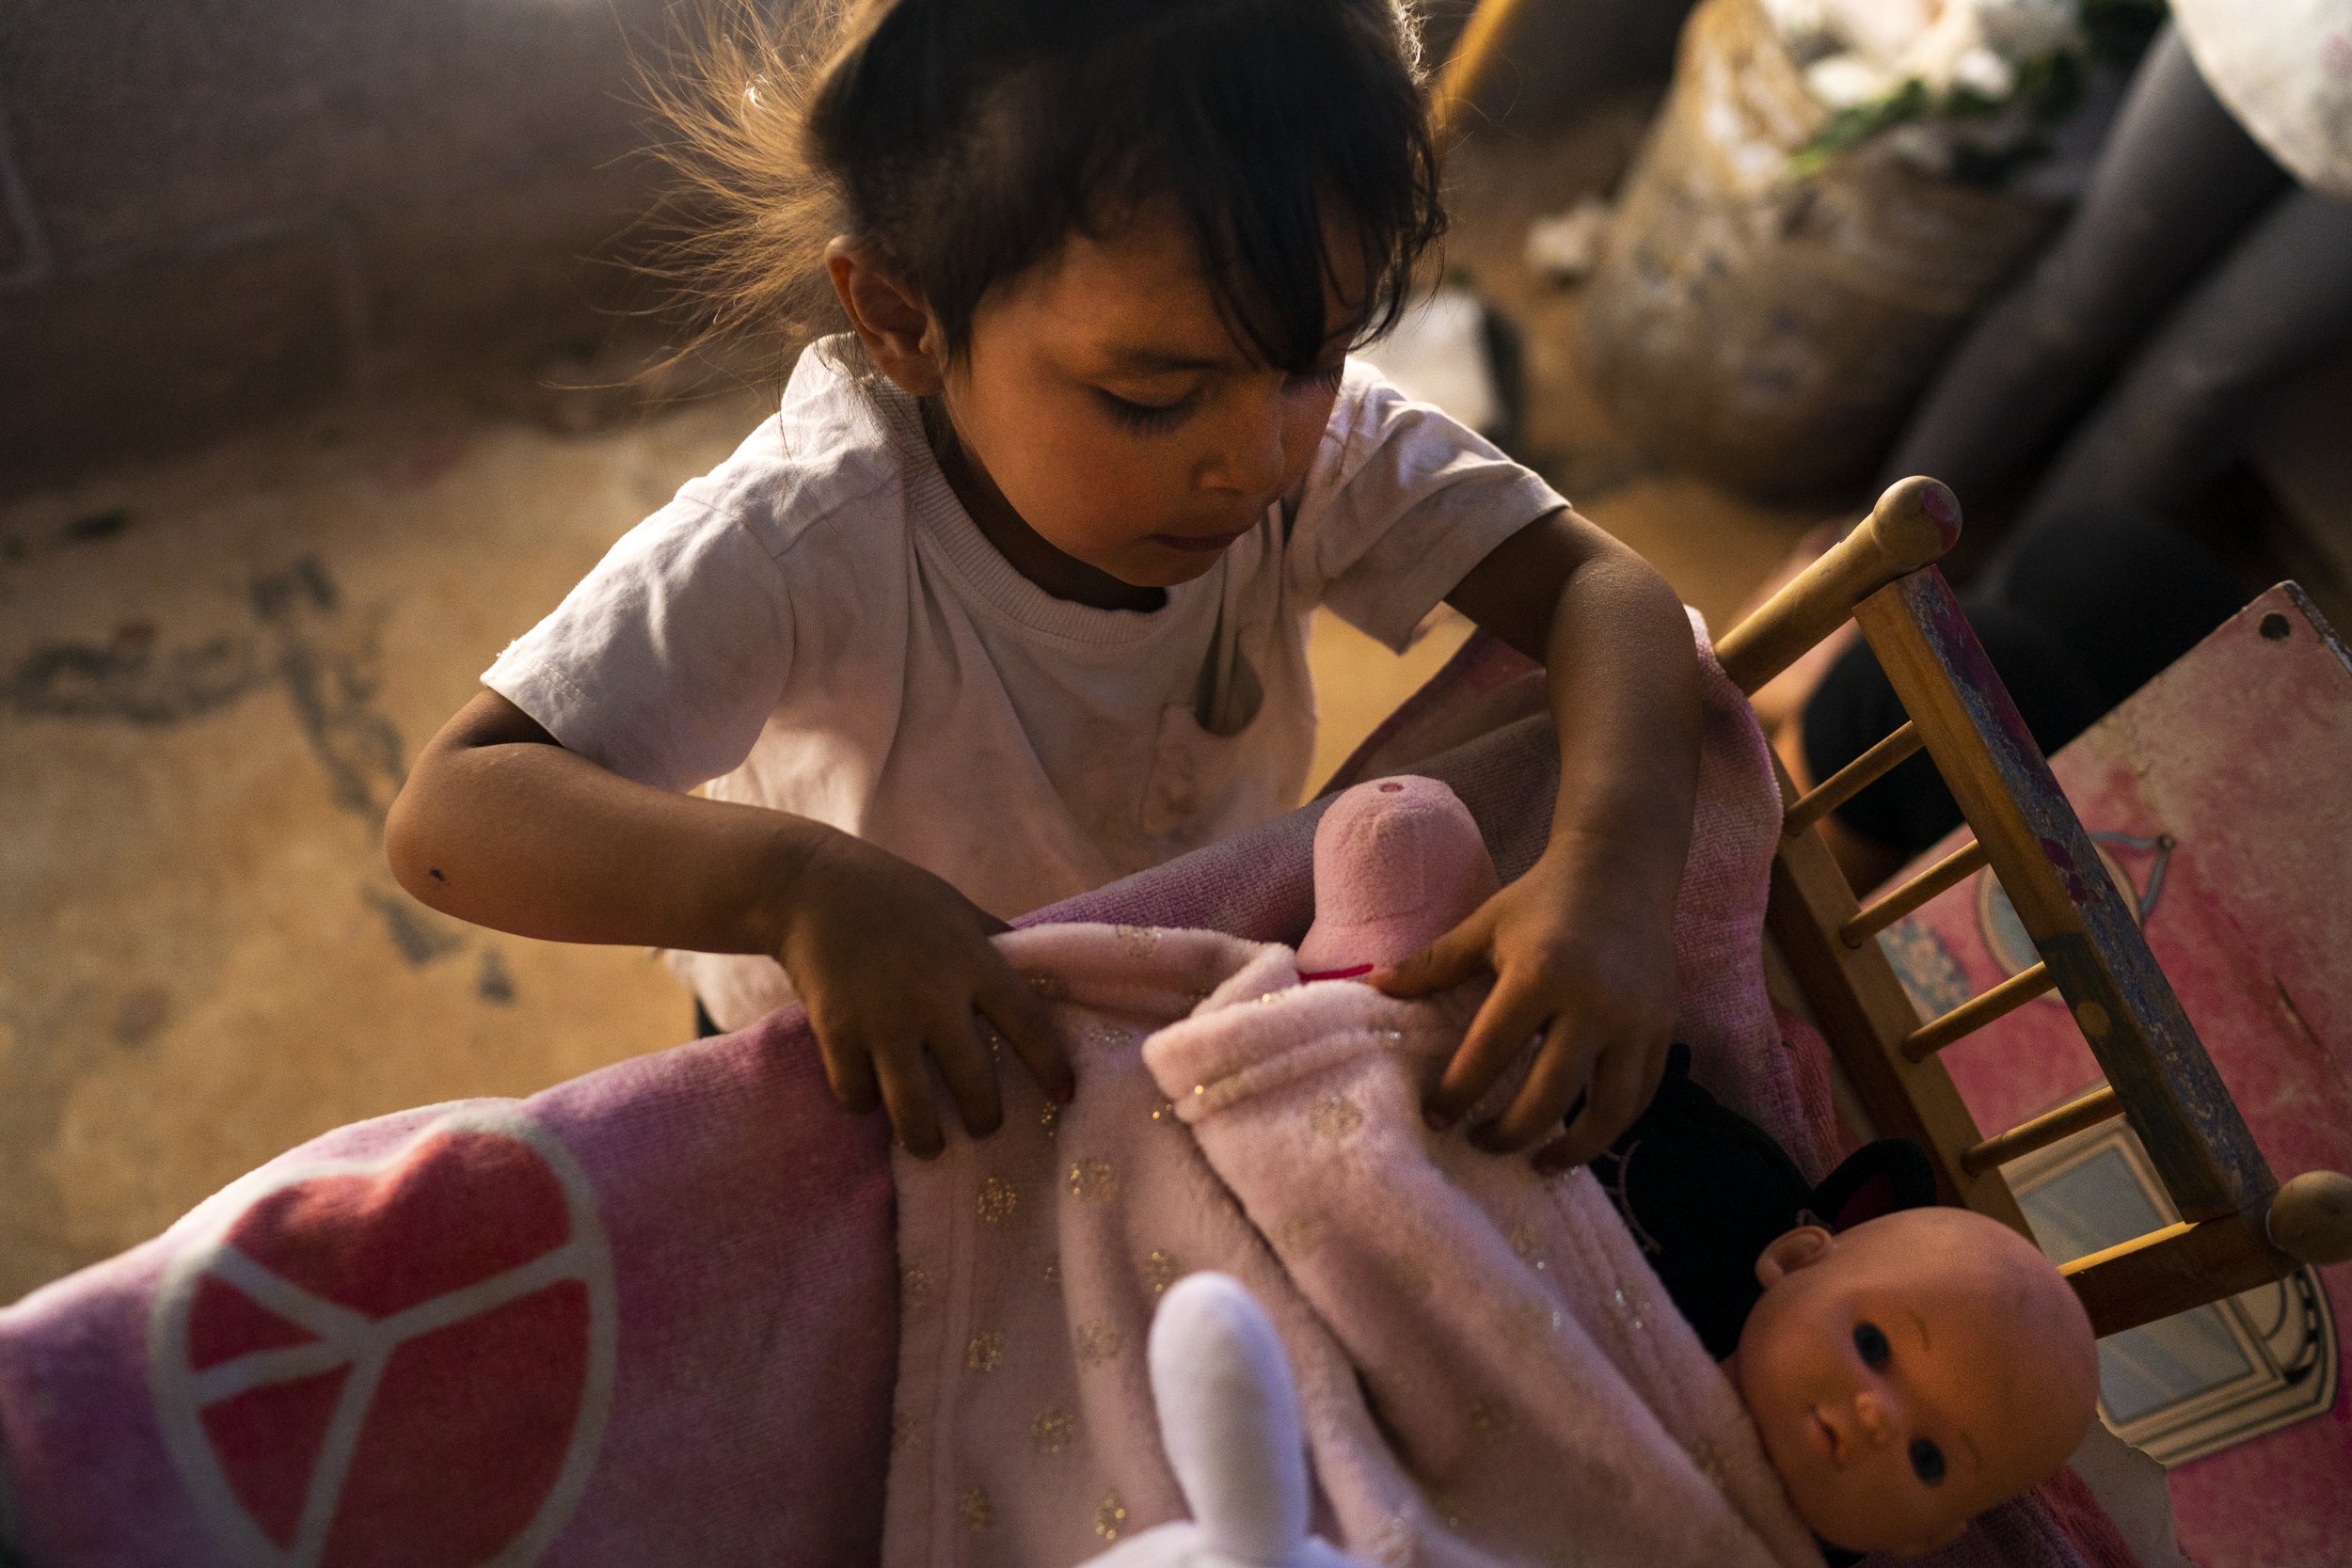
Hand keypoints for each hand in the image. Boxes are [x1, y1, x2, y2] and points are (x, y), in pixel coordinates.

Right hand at [770, 831, 1071, 1155]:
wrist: (810, 885)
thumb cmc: (895, 894)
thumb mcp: (958, 909)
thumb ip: (997, 943)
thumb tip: (1042, 973)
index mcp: (973, 961)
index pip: (1029, 1024)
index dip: (1051, 1066)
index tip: (1065, 1097)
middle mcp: (934, 996)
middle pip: (974, 1084)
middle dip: (985, 1119)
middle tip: (983, 1127)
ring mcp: (883, 1019)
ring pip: (913, 1108)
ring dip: (925, 1138)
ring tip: (930, 1145)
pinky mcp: (836, 1032)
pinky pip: (858, 1093)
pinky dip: (865, 1102)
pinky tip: (871, 1098)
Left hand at [1370, 842, 1674, 1171]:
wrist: (1623, 869)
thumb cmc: (1543, 898)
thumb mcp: (1483, 925)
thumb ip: (1432, 964)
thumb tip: (1373, 988)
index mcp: (1541, 974)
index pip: (1492, 1052)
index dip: (1458, 1092)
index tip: (1435, 1119)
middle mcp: (1594, 1003)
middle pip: (1551, 1096)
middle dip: (1511, 1134)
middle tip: (1479, 1144)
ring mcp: (1637, 1021)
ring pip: (1609, 1110)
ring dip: (1573, 1149)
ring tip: (1539, 1163)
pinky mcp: (1664, 1028)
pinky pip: (1642, 1094)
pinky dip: (1612, 1124)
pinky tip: (1583, 1135)